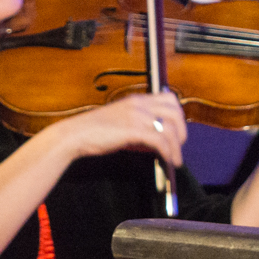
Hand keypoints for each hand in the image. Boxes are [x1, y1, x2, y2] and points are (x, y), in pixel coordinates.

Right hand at [61, 91, 186, 168]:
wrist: (76, 135)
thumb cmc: (96, 132)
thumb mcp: (123, 124)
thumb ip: (141, 129)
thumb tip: (159, 143)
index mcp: (137, 100)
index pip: (169, 98)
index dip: (178, 115)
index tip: (178, 130)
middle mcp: (139, 104)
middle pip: (175, 111)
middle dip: (182, 130)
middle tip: (179, 146)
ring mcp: (136, 116)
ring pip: (169, 128)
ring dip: (176, 146)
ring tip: (175, 159)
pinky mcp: (132, 130)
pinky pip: (159, 140)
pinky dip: (167, 152)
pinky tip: (167, 160)